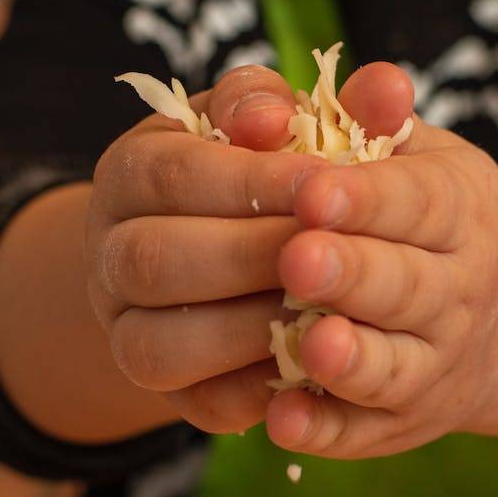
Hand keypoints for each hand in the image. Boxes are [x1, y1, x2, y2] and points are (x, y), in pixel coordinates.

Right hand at [83, 61, 412, 434]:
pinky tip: (310, 364)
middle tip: (326, 255)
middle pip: (153, 260)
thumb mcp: (290, 127)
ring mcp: (127, 329)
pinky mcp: (166, 392)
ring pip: (157, 346)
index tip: (322, 182)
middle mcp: (110, 252)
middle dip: (248, 258)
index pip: (171, 172)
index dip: (248, 180)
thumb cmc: (274, 172)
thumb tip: (387, 90)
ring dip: (245, 330)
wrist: (245, 252)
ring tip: (320, 311)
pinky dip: (253, 392)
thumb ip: (330, 102)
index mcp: (132, 171)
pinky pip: (195, 406)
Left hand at [267, 75, 497, 458]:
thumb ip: (376, 112)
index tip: (313, 190)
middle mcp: (458, 292)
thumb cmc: (419, 207)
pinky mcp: (398, 422)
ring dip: (348, 359)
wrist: (491, 315)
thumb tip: (375, 84)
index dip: (368, 198)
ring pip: (391, 367)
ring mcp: (430, 363)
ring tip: (305, 344)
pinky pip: (361, 432)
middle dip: (352, 274)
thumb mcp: (413, 149)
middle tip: (298, 259)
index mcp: (461, 210)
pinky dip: (324, 430)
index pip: (419, 202)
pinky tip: (280, 419)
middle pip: (405, 286)